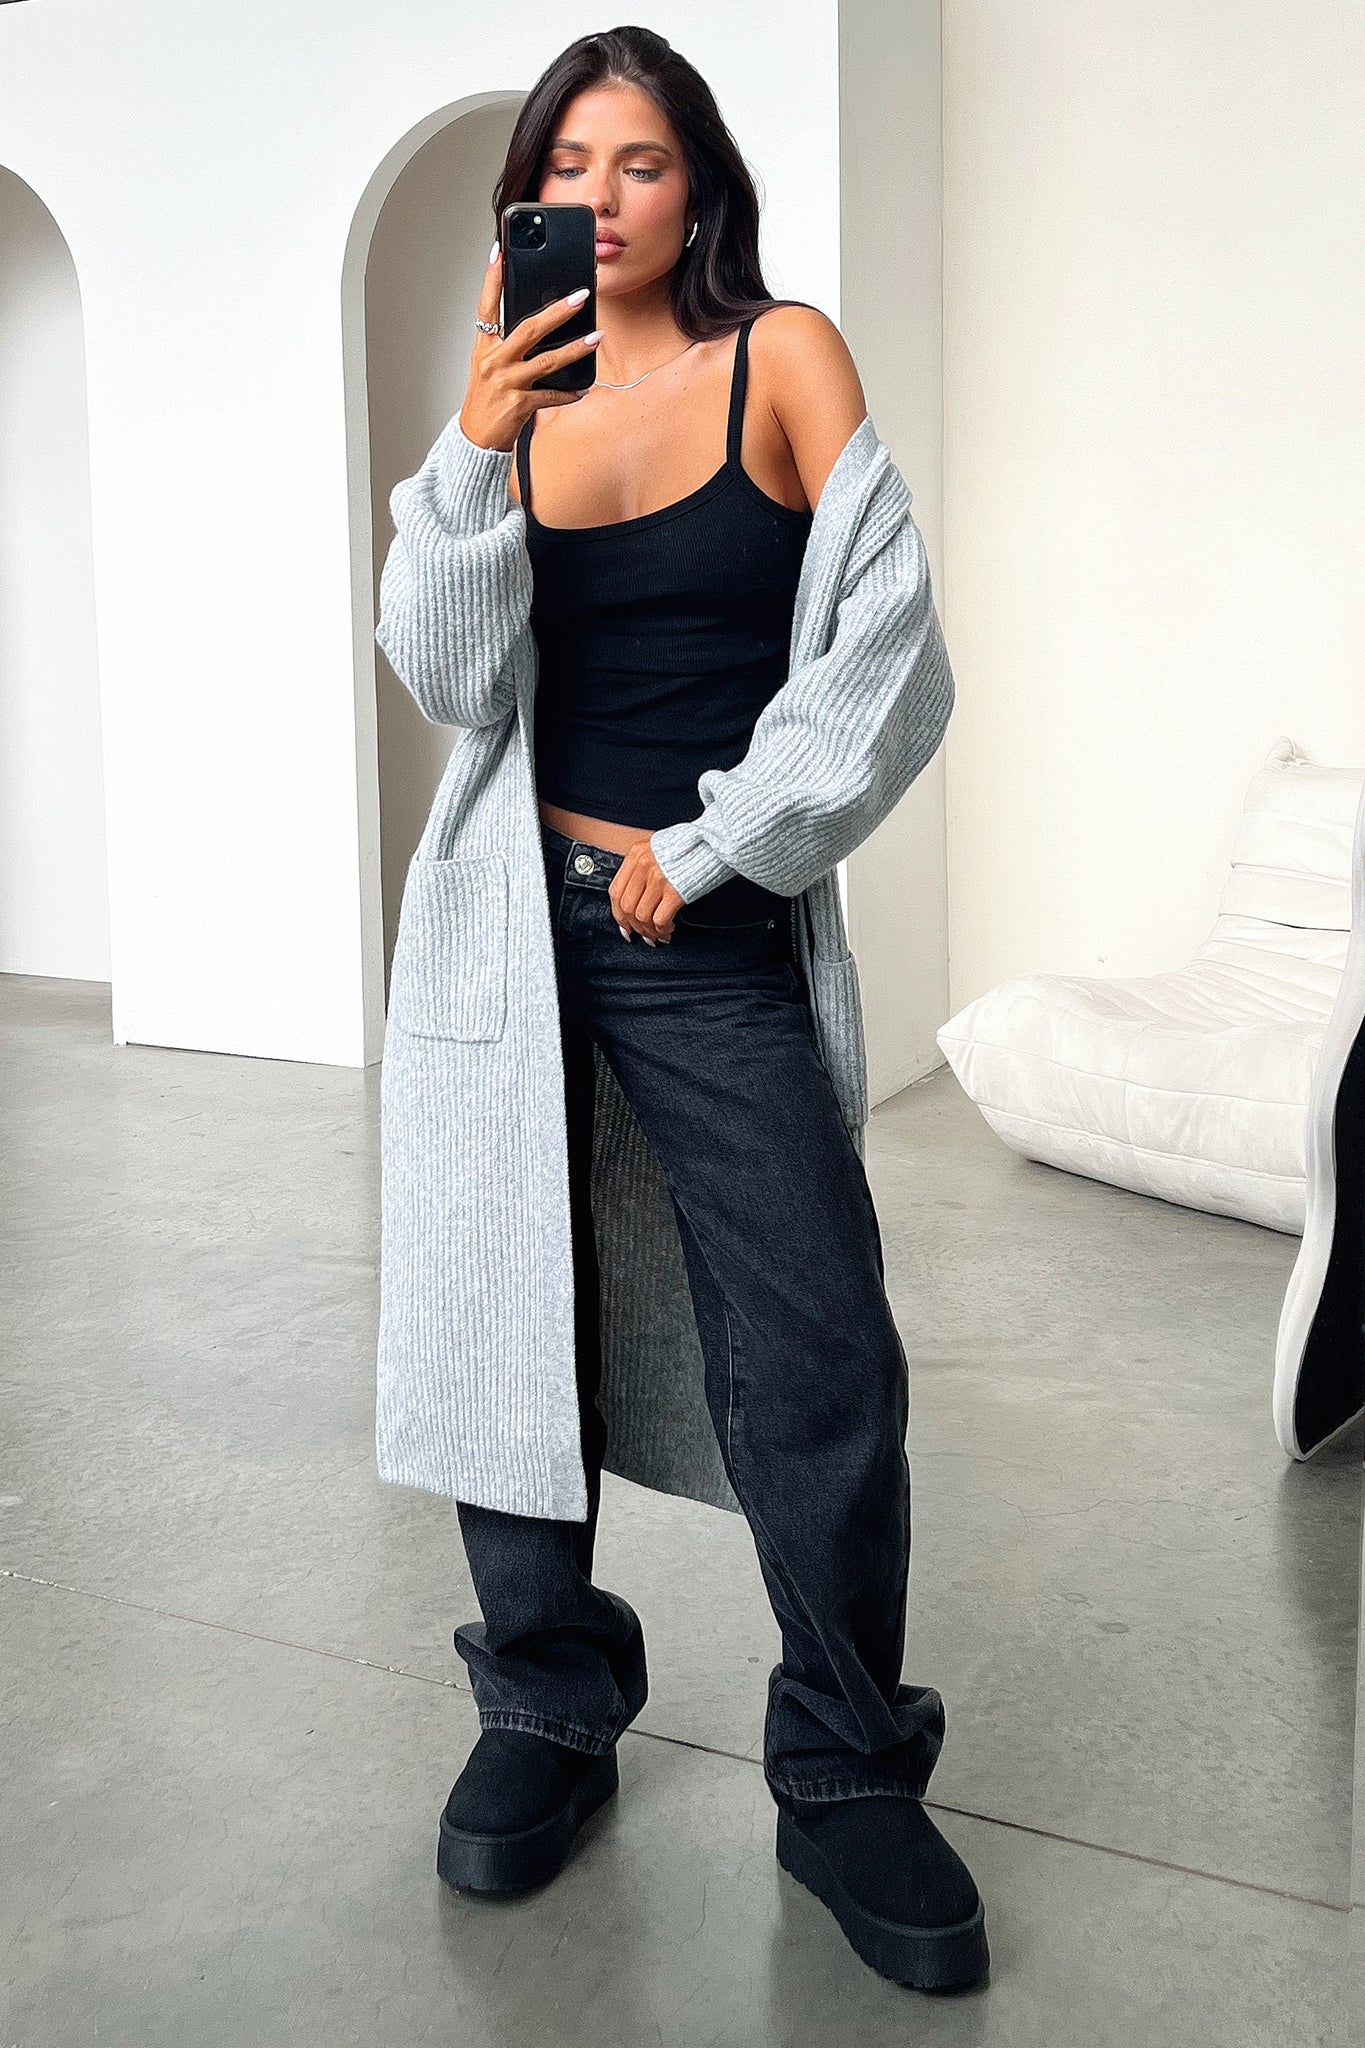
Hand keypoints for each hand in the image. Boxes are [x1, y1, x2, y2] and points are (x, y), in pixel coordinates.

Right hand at [458, 245, 601, 452]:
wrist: (475, 439)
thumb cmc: (485, 399)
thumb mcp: (489, 366)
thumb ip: (507, 344)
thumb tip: (538, 324)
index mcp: (484, 347)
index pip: (487, 307)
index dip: (492, 280)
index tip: (499, 253)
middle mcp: (493, 362)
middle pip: (528, 329)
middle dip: (557, 312)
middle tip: (580, 296)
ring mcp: (506, 383)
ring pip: (546, 361)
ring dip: (575, 348)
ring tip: (596, 337)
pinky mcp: (519, 405)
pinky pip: (550, 395)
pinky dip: (567, 394)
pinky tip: (583, 390)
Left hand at [610, 843, 684, 943]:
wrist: (715, 842)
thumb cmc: (691, 846)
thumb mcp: (659, 849)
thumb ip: (644, 867)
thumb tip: (636, 897)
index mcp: (636, 854)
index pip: (616, 890)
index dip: (619, 914)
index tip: (625, 925)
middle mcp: (643, 865)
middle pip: (627, 906)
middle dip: (634, 926)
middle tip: (644, 934)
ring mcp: (658, 878)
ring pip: (642, 916)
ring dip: (649, 931)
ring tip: (659, 933)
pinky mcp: (675, 891)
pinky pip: (660, 920)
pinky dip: (663, 930)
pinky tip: (669, 929)